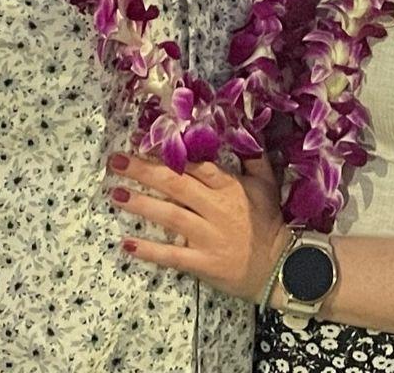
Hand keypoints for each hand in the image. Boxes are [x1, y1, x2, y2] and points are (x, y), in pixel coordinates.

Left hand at [107, 150, 288, 302]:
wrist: (277, 266)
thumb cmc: (267, 220)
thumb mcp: (265, 182)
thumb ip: (252, 155)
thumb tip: (241, 127)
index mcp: (228, 186)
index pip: (196, 165)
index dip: (170, 153)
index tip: (144, 141)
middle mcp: (215, 208)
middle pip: (176, 185)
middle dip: (144, 171)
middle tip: (117, 161)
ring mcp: (207, 237)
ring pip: (170, 216)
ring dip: (142, 205)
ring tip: (116, 193)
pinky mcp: (202, 262)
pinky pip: (173, 255)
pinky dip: (150, 250)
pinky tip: (128, 243)